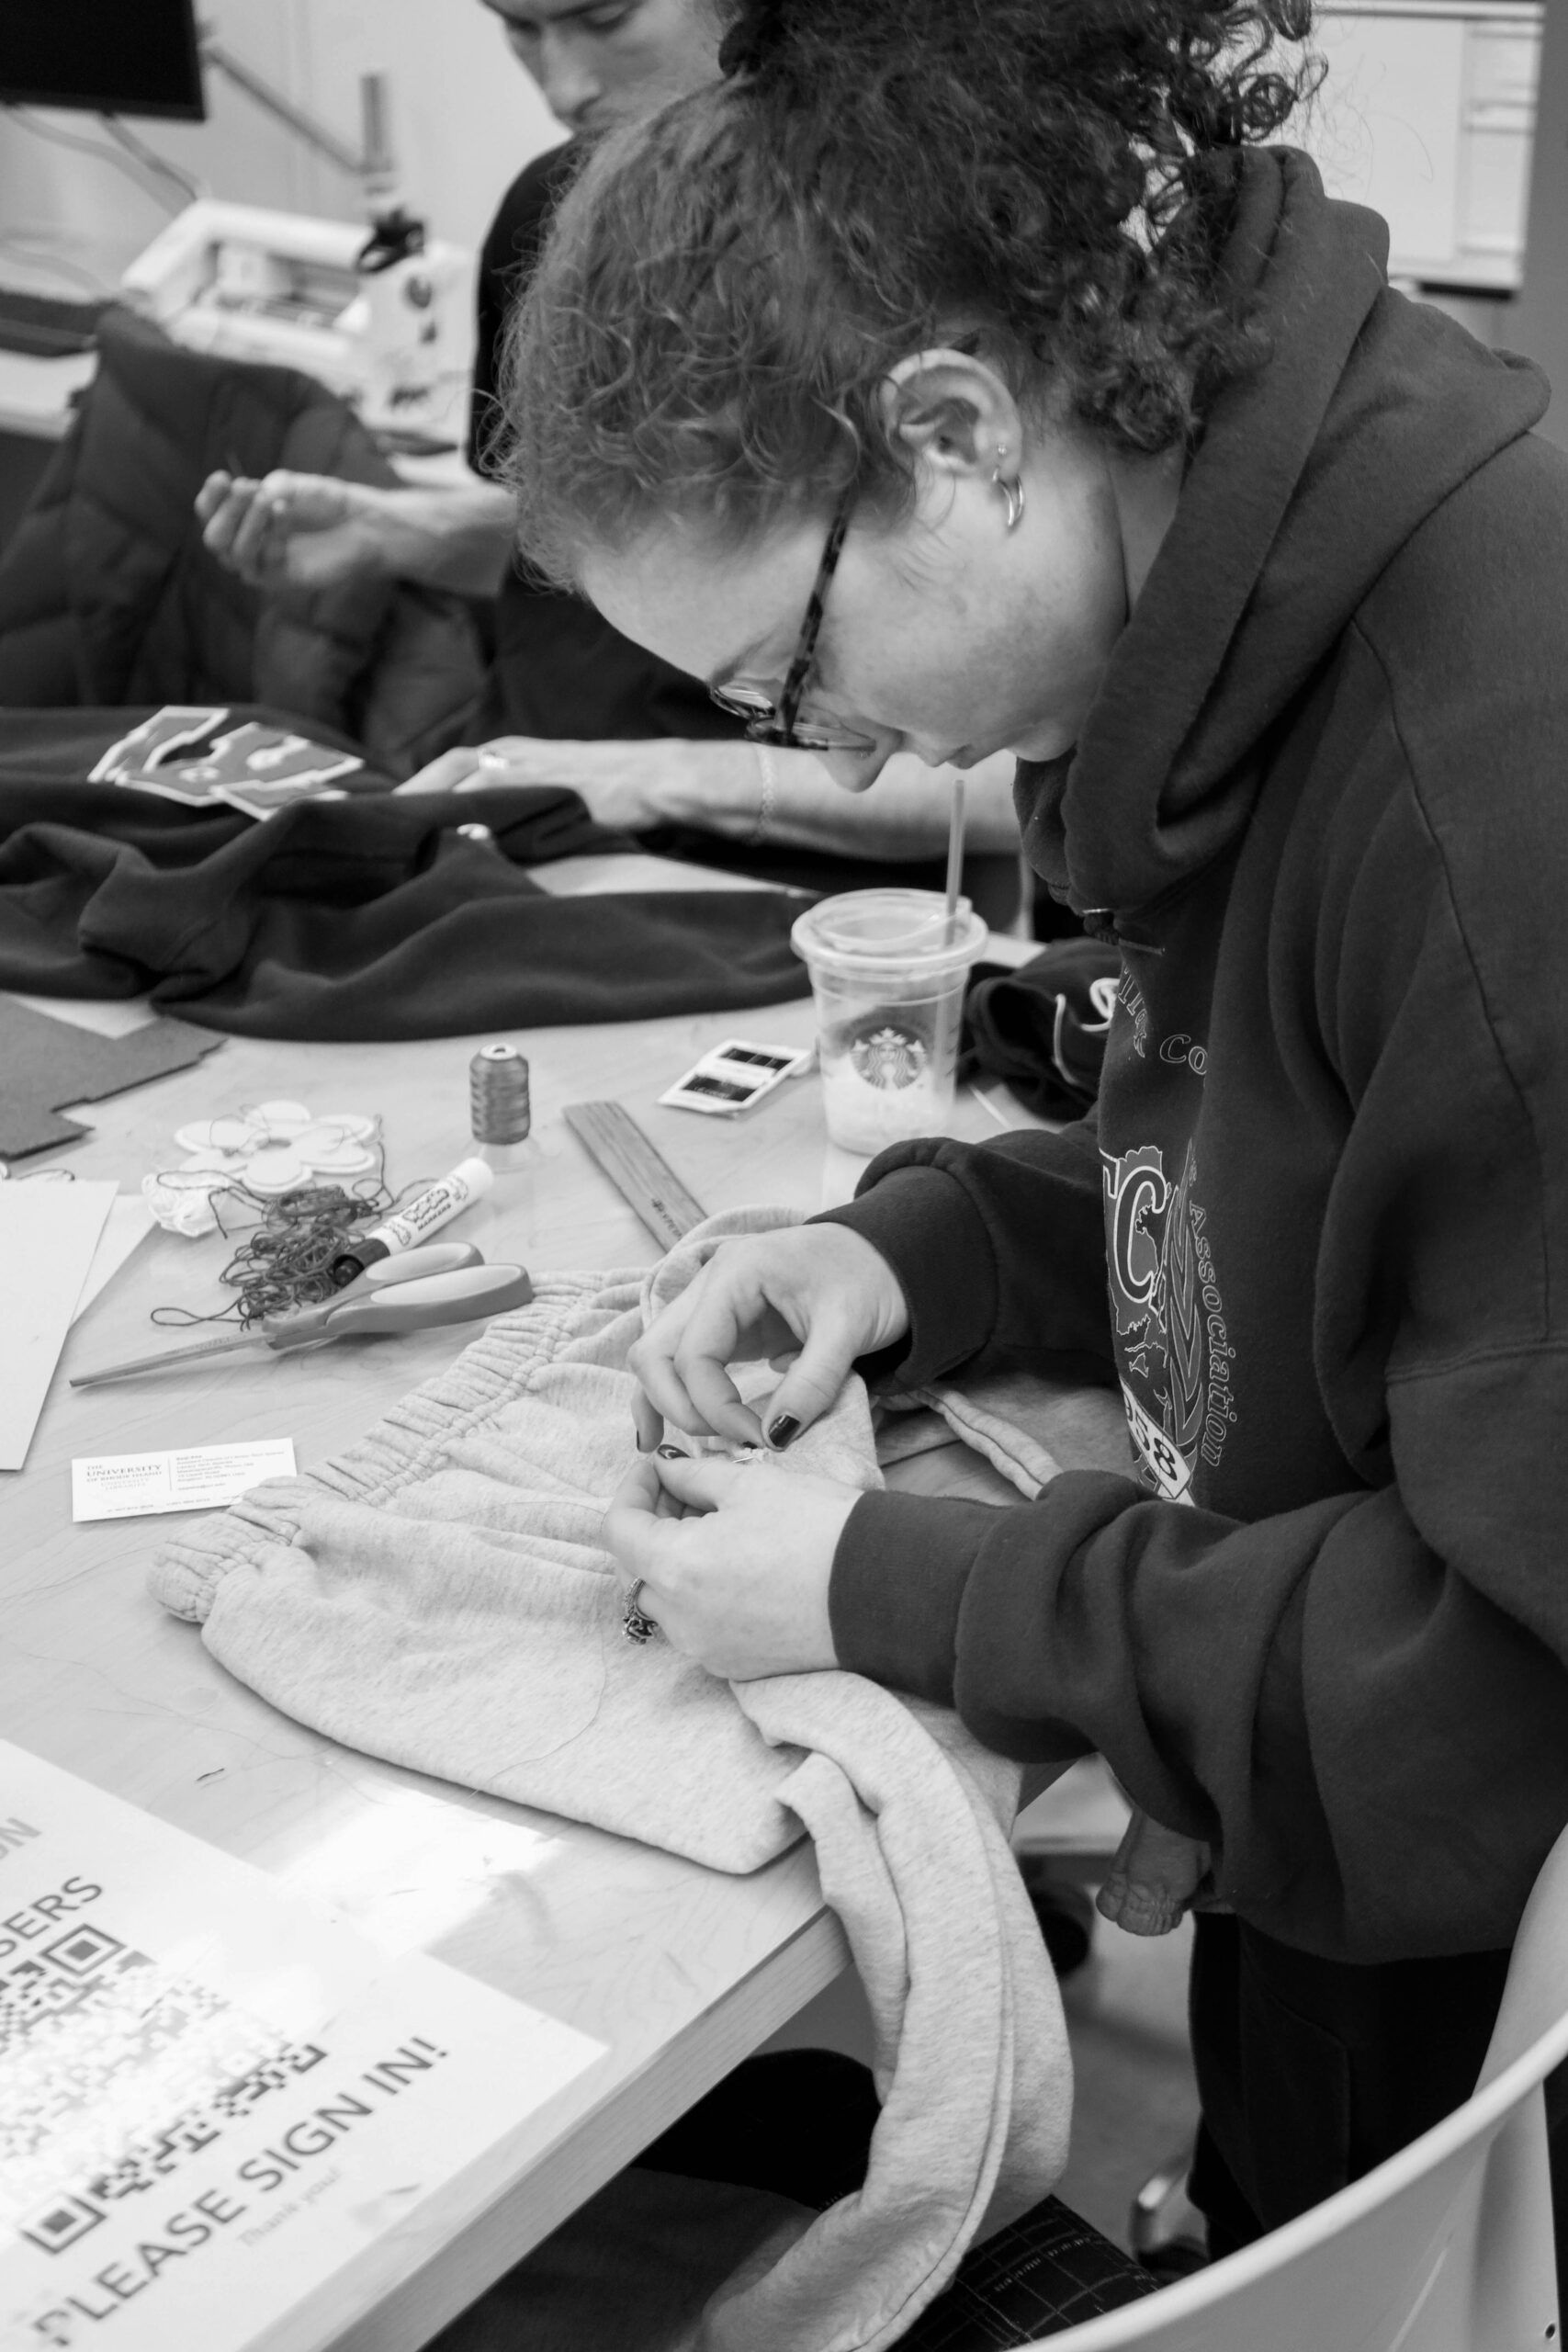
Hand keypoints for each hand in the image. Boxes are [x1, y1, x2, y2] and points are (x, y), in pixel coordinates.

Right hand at [195, 469, 384, 589]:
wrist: (360, 523)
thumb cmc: (322, 501)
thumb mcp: (291, 486)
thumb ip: (269, 489)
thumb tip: (252, 494)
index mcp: (239, 519)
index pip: (208, 513)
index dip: (210, 497)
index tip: (222, 477)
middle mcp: (246, 545)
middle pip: (214, 538)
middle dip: (227, 511)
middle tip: (248, 488)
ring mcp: (263, 566)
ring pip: (236, 555)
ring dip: (249, 524)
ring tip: (269, 500)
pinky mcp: (284, 580)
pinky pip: (266, 565)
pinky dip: (273, 536)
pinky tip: (284, 512)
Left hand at [395, 735, 674, 828]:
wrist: (652, 777)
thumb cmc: (613, 788)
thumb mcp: (555, 790)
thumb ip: (519, 806)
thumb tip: (487, 836)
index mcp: (509, 753)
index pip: (450, 766)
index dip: (417, 787)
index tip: (390, 813)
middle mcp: (509, 755)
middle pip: (445, 770)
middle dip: (411, 796)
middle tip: (381, 826)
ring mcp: (523, 769)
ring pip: (462, 785)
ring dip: (431, 809)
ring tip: (403, 838)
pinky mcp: (539, 787)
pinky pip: (492, 801)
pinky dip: (468, 819)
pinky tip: (450, 841)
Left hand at [601, 1451, 853, 1680]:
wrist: (884, 1591)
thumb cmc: (819, 1529)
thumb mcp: (751, 1483)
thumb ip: (693, 1474)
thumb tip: (666, 1468)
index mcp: (675, 1568)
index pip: (618, 1529)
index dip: (632, 1490)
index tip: (657, 1468)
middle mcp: (680, 1619)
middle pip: (637, 1569)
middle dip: (654, 1526)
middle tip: (687, 1492)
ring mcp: (708, 1649)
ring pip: (667, 1601)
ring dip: (677, 1563)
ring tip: (718, 1528)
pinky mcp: (737, 1667)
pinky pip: (699, 1627)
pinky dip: (703, 1595)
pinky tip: (740, 1567)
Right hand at [628, 1224, 909, 1450]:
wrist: (890, 1255)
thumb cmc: (871, 1279)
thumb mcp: (849, 1330)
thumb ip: (811, 1384)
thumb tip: (774, 1438)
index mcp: (735, 1274)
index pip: (694, 1354)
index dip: (716, 1407)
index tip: (759, 1439)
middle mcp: (709, 1284)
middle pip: (655, 1352)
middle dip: (677, 1406)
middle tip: (723, 1443)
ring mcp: (711, 1303)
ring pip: (657, 1356)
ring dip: (662, 1401)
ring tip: (664, 1448)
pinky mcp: (723, 1324)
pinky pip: (679, 1358)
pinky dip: (670, 1392)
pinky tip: (657, 1429)